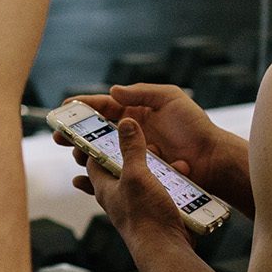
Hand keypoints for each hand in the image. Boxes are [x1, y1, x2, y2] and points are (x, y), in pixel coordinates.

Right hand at [64, 83, 244, 195]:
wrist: (212, 160)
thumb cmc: (194, 127)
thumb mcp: (170, 99)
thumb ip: (142, 92)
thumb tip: (112, 92)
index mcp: (136, 112)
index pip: (104, 107)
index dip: (83, 107)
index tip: (65, 109)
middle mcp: (131, 132)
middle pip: (95, 131)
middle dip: (76, 133)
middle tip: (59, 137)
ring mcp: (133, 153)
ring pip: (100, 153)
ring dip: (84, 153)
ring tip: (75, 155)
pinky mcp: (137, 172)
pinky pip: (112, 173)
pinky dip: (95, 176)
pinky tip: (81, 179)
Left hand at [77, 111, 197, 249]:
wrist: (167, 250)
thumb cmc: (146, 217)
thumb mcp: (137, 175)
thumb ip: (131, 149)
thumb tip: (125, 124)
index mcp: (105, 187)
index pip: (92, 160)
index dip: (94, 143)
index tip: (100, 127)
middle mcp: (118, 197)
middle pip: (119, 168)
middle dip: (130, 153)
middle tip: (142, 139)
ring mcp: (137, 205)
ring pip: (142, 178)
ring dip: (154, 166)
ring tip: (165, 156)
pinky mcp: (155, 211)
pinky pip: (161, 189)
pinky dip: (170, 180)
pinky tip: (180, 175)